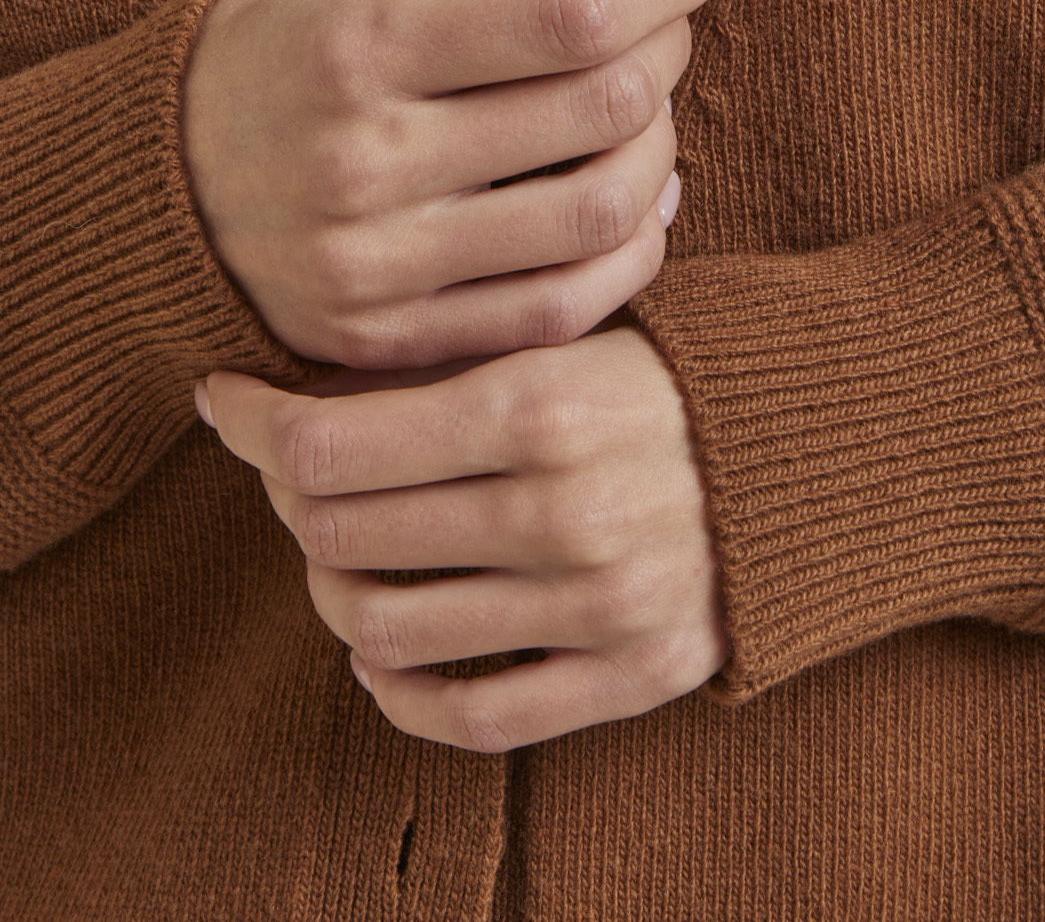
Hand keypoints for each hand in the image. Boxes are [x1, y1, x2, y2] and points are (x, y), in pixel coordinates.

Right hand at [182, 0, 764, 366]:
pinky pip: (562, 309)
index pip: (571, 10)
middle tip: (673, 6)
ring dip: (666, 145)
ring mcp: (380, 268)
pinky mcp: (393, 345)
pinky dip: (633, 249)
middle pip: (601, 105)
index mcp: (363, 45)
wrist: (152, 194)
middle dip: (674, 39)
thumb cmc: (281, 51)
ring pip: (601, 213)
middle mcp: (369, 162)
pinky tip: (640, 196)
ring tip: (652, 99)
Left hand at [199, 327, 727, 748]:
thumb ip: (442, 360)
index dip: (253, 424)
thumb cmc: (666, 367)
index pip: (330, 443)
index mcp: (539, 402)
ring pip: (382, 629)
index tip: (224, 399)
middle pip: (339, 534)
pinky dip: (401, 690)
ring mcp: (596, 605)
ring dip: (333, 591)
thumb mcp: (559, 327)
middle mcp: (562, 510)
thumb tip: (291, 389)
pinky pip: (471, 717)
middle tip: (285, 465)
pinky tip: (386, 649)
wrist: (820, 441)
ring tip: (337, 551)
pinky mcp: (630, 676)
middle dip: (287, 496)